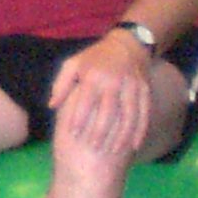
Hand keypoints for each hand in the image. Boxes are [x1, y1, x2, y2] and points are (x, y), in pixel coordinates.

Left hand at [45, 32, 154, 155]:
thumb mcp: (73, 64)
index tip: (73, 135)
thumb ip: (61, 84)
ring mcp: (132, 86)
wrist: (126, 45)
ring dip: (122, 136)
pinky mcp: (145, 90)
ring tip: (113, 152)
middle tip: (93, 149)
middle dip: (101, 132)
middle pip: (109, 111)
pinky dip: (140, 131)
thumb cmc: (93, 59)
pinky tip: (133, 146)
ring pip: (129, 115)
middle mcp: (114, 81)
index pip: (85, 102)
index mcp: (94, 76)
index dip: (79, 119)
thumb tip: (52, 106)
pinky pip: (144, 113)